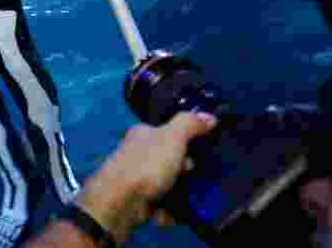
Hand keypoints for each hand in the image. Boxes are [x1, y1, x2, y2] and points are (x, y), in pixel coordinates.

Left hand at [76, 111, 218, 241]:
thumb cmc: (147, 164)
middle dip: (183, 171)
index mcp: (141, 134)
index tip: (197, 153)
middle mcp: (135, 154)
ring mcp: (134, 179)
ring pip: (164, 185)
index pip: (165, 133)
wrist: (121, 201)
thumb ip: (189, 124)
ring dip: (178, 194)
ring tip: (189, 200)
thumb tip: (210, 116)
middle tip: (193, 178)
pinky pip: (158, 207)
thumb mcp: (173, 137)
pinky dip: (168, 212)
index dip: (183, 142)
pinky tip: (174, 215)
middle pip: (167, 161)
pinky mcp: (135, 202)